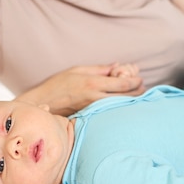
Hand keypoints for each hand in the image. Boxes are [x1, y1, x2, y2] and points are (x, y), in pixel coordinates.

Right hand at [16, 64, 144, 115]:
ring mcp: (93, 110)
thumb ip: (100, 69)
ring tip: (133, 94)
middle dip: (137, 91)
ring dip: (130, 100)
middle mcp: (95, 99)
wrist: (42, 104)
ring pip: (120, 107)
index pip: (123, 84)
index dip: (135, 81)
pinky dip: (119, 107)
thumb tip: (117, 66)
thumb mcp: (77, 70)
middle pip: (126, 97)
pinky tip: (120, 103)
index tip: (139, 78)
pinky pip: (111, 112)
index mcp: (93, 84)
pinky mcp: (91, 118)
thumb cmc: (57, 85)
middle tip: (140, 87)